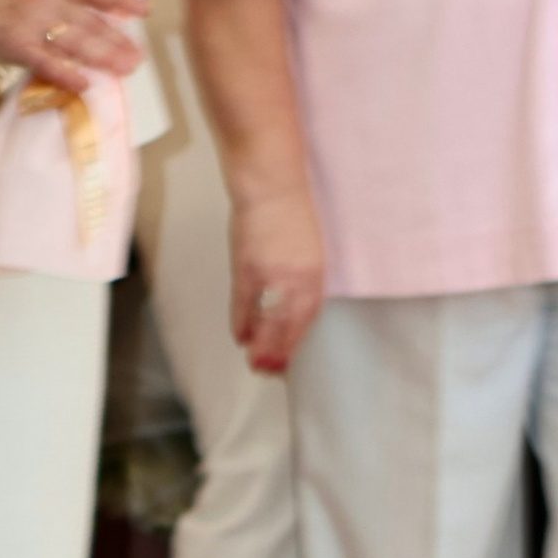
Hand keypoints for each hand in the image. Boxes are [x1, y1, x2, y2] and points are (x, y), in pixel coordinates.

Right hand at [0, 0, 144, 84]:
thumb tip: (87, 18)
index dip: (121, 0)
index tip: (143, 11)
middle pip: (91, 21)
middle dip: (117, 40)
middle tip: (138, 57)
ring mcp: (32, 22)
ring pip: (77, 42)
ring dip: (104, 57)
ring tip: (125, 69)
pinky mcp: (16, 46)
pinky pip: (48, 63)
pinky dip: (68, 75)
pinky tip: (86, 84)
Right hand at [228, 186, 325, 373]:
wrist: (271, 187)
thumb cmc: (291, 212)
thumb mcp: (309, 249)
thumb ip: (304, 278)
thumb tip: (291, 305)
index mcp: (315, 273)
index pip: (308, 318)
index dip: (297, 342)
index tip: (292, 359)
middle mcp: (296, 280)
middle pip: (287, 328)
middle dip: (279, 353)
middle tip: (271, 371)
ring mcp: (270, 277)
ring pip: (264, 323)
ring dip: (260, 346)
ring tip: (256, 363)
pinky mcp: (246, 271)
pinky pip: (243, 307)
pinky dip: (242, 325)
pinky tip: (242, 337)